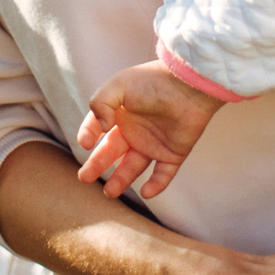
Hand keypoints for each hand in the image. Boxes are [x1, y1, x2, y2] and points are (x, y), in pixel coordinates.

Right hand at [76, 60, 224, 199]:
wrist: (190, 85)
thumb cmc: (153, 82)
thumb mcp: (118, 85)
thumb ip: (100, 103)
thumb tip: (102, 128)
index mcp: (121, 112)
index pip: (98, 127)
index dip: (88, 134)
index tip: (85, 144)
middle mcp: (135, 129)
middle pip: (111, 152)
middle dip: (97, 165)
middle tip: (84, 178)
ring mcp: (153, 143)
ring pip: (133, 167)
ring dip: (121, 180)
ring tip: (110, 192)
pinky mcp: (173, 153)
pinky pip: (163, 174)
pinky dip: (156, 185)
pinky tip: (146, 192)